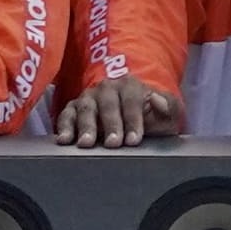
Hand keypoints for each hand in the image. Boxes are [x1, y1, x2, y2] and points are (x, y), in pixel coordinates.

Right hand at [58, 77, 180, 149]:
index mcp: (131, 85)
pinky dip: (64, 127)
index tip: (134, 139)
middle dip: (110, 124)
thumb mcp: (167, 112)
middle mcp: (107, 88)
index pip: (132, 101)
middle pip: (107, 104)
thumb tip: (157, 100)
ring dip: (86, 126)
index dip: (133, 120)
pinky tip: (64, 140)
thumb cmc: (151, 115)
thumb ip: (167, 107)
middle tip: (113, 144)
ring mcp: (88, 97)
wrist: (132, 111)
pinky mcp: (73, 108)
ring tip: (86, 143)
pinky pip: (66, 115)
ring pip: (85, 109)